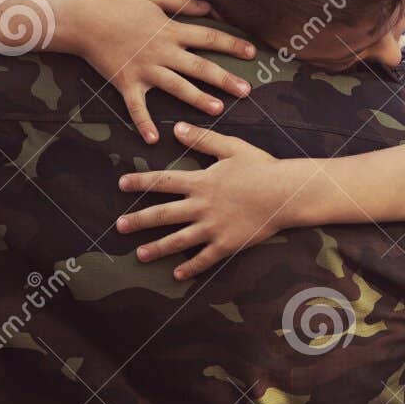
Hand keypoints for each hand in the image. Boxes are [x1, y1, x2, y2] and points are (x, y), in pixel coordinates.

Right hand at [57, 0, 257, 144]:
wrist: (83, 17)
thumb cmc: (117, 2)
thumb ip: (182, 1)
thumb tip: (210, 7)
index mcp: (171, 31)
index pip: (209, 38)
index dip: (232, 45)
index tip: (252, 53)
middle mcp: (162, 53)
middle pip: (200, 67)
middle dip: (225, 79)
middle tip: (247, 91)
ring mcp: (145, 70)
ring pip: (177, 88)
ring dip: (198, 100)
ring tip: (218, 109)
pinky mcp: (126, 83)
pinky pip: (136, 108)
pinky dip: (143, 124)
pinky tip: (154, 140)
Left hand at [116, 123, 289, 278]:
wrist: (285, 193)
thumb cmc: (261, 168)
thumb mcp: (231, 147)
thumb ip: (202, 140)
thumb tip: (177, 129)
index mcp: (201, 182)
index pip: (164, 182)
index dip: (141, 182)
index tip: (122, 184)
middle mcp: (202, 207)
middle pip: (163, 214)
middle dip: (139, 220)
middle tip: (119, 227)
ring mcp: (213, 228)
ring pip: (178, 240)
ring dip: (157, 248)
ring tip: (139, 254)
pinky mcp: (227, 244)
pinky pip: (204, 259)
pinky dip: (190, 267)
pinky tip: (177, 274)